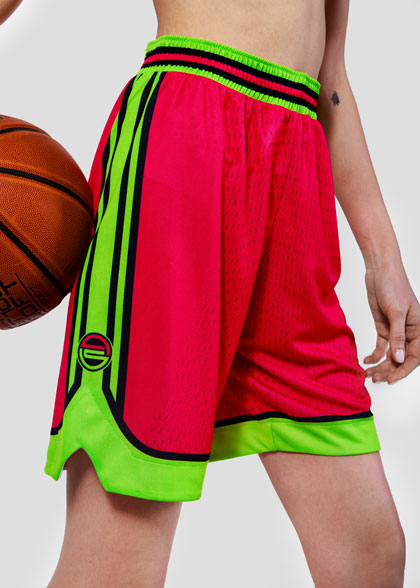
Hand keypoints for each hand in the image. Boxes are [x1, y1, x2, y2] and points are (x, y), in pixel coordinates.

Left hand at [362, 261, 419, 383]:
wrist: (380, 270)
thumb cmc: (394, 286)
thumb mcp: (396, 312)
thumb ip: (397, 336)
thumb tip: (400, 358)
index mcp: (419, 329)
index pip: (414, 356)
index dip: (404, 370)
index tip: (391, 379)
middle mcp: (409, 332)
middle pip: (401, 358)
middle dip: (389, 370)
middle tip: (375, 378)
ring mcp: (396, 330)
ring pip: (391, 354)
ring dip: (381, 365)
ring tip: (368, 374)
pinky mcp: (384, 327)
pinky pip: (381, 346)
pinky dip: (374, 355)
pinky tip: (366, 361)